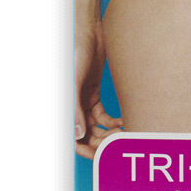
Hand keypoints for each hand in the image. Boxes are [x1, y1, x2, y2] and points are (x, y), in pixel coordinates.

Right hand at [75, 15, 121, 159]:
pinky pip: (104, 115)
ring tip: (124, 133)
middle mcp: (73, 108)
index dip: (84, 149)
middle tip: (118, 144)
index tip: (100, 156)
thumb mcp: (76, 83)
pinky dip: (113, 120)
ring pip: (97, 127)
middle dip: (101, 142)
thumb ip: (75, 110)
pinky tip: (124, 121)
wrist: (89, 34)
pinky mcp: (94, 94)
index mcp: (66, 108)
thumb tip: (78, 135)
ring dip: (109, 133)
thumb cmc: (77, 55)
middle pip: (87, 134)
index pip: (73, 138)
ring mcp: (84, 102)